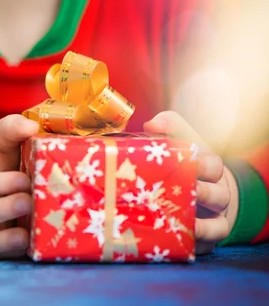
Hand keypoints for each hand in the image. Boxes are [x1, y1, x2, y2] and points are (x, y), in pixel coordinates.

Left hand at [144, 111, 238, 253]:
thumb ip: (168, 125)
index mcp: (209, 168)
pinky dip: (198, 244)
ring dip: (202, 224)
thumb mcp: (178, 139)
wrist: (192, 191)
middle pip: (218, 194)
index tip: (191, 161)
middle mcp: (216, 194)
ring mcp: (213, 217)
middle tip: (188, 190)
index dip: (204, 164)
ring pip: (217, 224)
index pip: (214, 165)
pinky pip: (208, 245)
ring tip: (186, 222)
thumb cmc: (181, 164)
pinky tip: (185, 242)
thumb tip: (151, 124)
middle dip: (204, 193)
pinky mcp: (207, 239)